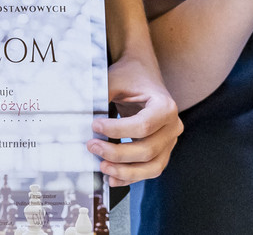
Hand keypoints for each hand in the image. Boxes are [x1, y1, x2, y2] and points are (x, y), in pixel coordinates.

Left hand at [90, 52, 181, 186]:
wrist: (142, 74)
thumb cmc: (128, 77)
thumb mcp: (114, 80)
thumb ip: (101, 98)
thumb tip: (79, 115)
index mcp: (165, 106)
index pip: (143, 126)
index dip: (118, 130)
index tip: (95, 126)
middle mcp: (173, 126)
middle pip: (147, 150)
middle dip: (117, 153)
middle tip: (92, 146)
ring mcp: (170, 141)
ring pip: (152, 167)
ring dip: (126, 172)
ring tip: (102, 168)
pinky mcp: (162, 151)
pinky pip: (150, 170)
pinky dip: (131, 176)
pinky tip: (112, 178)